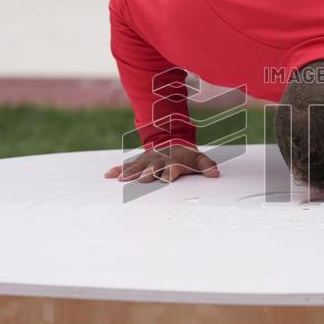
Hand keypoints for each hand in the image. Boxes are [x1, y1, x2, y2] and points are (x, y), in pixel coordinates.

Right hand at [104, 145, 219, 182]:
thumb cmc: (186, 156)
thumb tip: (215, 174)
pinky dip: (117, 169)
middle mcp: (159, 161)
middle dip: (148, 173)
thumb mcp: (199, 160)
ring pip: (138, 166)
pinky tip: (108, 175)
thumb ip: (207, 166)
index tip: (167, 179)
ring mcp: (148, 161)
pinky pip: (126, 165)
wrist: (172, 143)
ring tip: (121, 180)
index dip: (170, 173)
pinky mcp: (139, 162)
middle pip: (153, 167)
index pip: (172, 168)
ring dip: (130, 173)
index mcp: (173, 161)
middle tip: (143, 179)